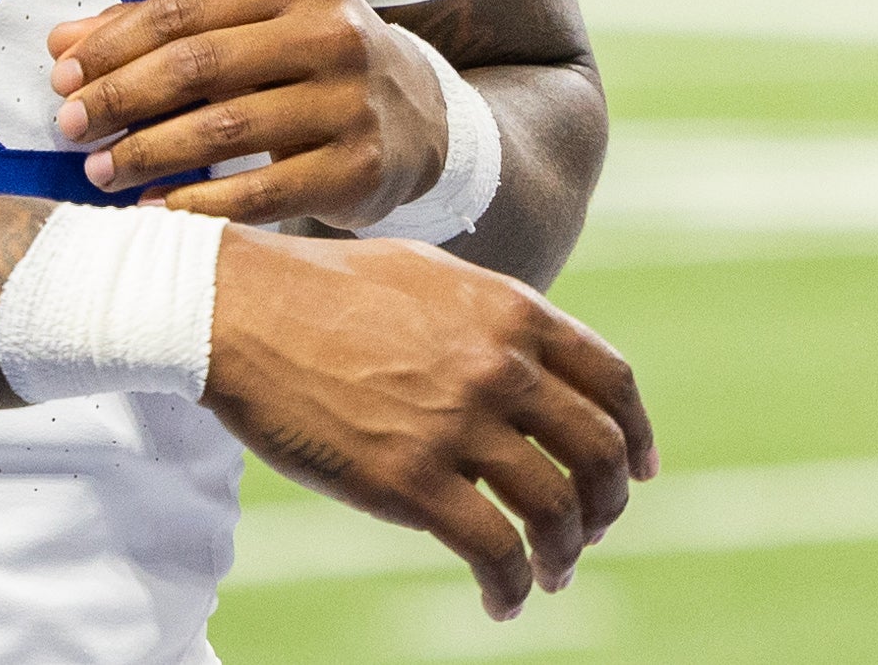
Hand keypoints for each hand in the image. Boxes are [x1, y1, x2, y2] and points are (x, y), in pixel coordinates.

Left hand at [47, 0, 447, 228]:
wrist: (419, 119)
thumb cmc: (309, 63)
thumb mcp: (251, 26)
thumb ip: (160, 30)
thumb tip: (62, 43)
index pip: (186, 9)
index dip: (115, 44)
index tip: (63, 76)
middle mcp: (331, 33)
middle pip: (200, 65)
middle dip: (122, 97)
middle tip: (71, 126)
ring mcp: (350, 102)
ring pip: (224, 130)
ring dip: (148, 153)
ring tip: (101, 172)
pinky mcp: (358, 167)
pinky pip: (259, 193)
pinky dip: (195, 205)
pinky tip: (153, 209)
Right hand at [205, 229, 655, 619]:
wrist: (238, 310)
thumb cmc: (322, 290)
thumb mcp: (429, 277)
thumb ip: (490, 317)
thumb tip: (531, 359)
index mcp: (511, 312)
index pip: (612, 381)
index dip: (636, 433)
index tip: (639, 470)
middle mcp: (500, 367)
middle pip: (599, 452)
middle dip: (607, 502)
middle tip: (590, 529)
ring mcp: (458, 425)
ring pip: (556, 510)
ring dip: (564, 554)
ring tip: (550, 574)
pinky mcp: (411, 483)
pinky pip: (494, 552)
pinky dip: (510, 587)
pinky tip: (501, 601)